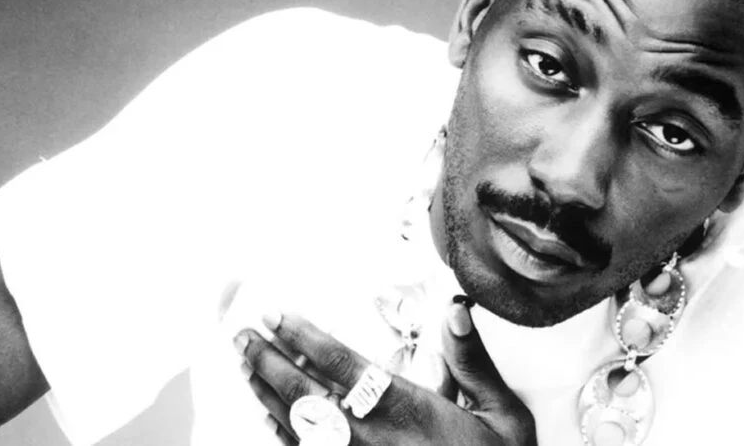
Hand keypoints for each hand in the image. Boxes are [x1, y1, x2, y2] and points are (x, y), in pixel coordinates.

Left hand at [235, 303, 535, 444]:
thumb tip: (455, 310)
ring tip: (245, 365)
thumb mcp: (501, 415)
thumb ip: (472, 361)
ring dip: (266, 392)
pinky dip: (280, 434)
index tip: (276, 314)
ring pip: (296, 426)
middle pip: (303, 394)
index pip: (339, 364)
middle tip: (242, 335)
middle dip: (268, 360)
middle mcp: (371, 439)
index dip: (301, 336)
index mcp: (406, 410)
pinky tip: (266, 416)